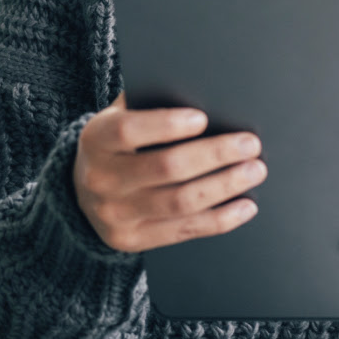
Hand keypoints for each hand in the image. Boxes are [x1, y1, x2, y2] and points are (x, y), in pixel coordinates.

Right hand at [74, 94, 265, 252]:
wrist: (84, 192)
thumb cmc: (118, 144)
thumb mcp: (120, 118)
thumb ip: (150, 105)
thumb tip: (206, 98)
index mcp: (95, 139)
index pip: (128, 131)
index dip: (166, 125)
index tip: (203, 118)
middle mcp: (100, 179)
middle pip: (166, 168)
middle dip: (215, 155)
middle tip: (250, 144)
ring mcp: (115, 215)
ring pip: (180, 202)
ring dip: (225, 186)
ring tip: (254, 171)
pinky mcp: (131, 240)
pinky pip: (184, 230)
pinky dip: (220, 219)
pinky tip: (245, 206)